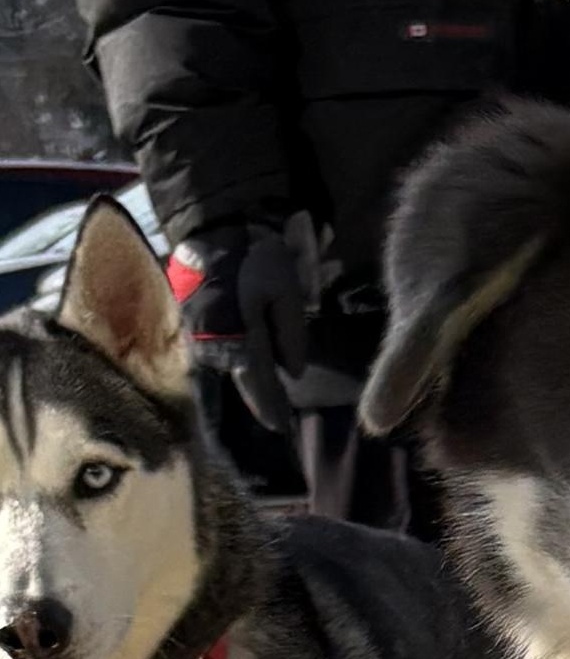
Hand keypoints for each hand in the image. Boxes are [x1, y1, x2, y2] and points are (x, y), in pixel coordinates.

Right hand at [166, 221, 309, 432]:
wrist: (214, 227)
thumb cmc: (257, 258)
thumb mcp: (287, 293)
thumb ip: (292, 336)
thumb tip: (292, 374)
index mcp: (238, 339)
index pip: (258, 385)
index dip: (271, 409)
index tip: (283, 430)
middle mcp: (211, 344)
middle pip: (239, 381)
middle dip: (258, 401)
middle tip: (277, 424)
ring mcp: (196, 333)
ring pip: (225, 367)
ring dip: (243, 384)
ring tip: (263, 402)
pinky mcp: (188, 320)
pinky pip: (213, 351)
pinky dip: (230, 363)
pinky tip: (242, 371)